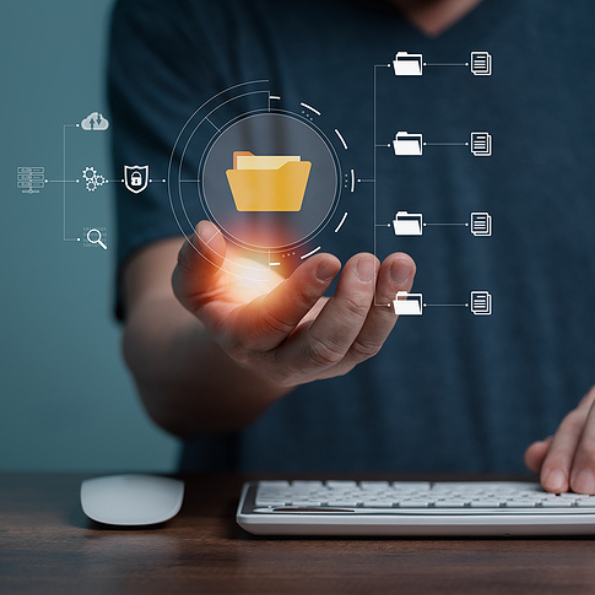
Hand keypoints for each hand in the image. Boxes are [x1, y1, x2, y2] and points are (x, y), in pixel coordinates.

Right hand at [172, 220, 415, 389]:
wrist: (244, 333)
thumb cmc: (220, 296)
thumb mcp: (195, 281)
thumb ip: (196, 260)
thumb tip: (207, 233)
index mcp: (243, 340)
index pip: (272, 325)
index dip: (300, 296)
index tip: (329, 259)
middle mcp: (283, 359)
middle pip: (322, 350)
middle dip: (348, 307)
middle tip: (364, 261)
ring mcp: (319, 361)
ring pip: (358, 347)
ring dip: (383, 306)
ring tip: (399, 262)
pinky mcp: (344, 351)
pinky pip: (373, 337)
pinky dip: (392, 304)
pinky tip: (400, 270)